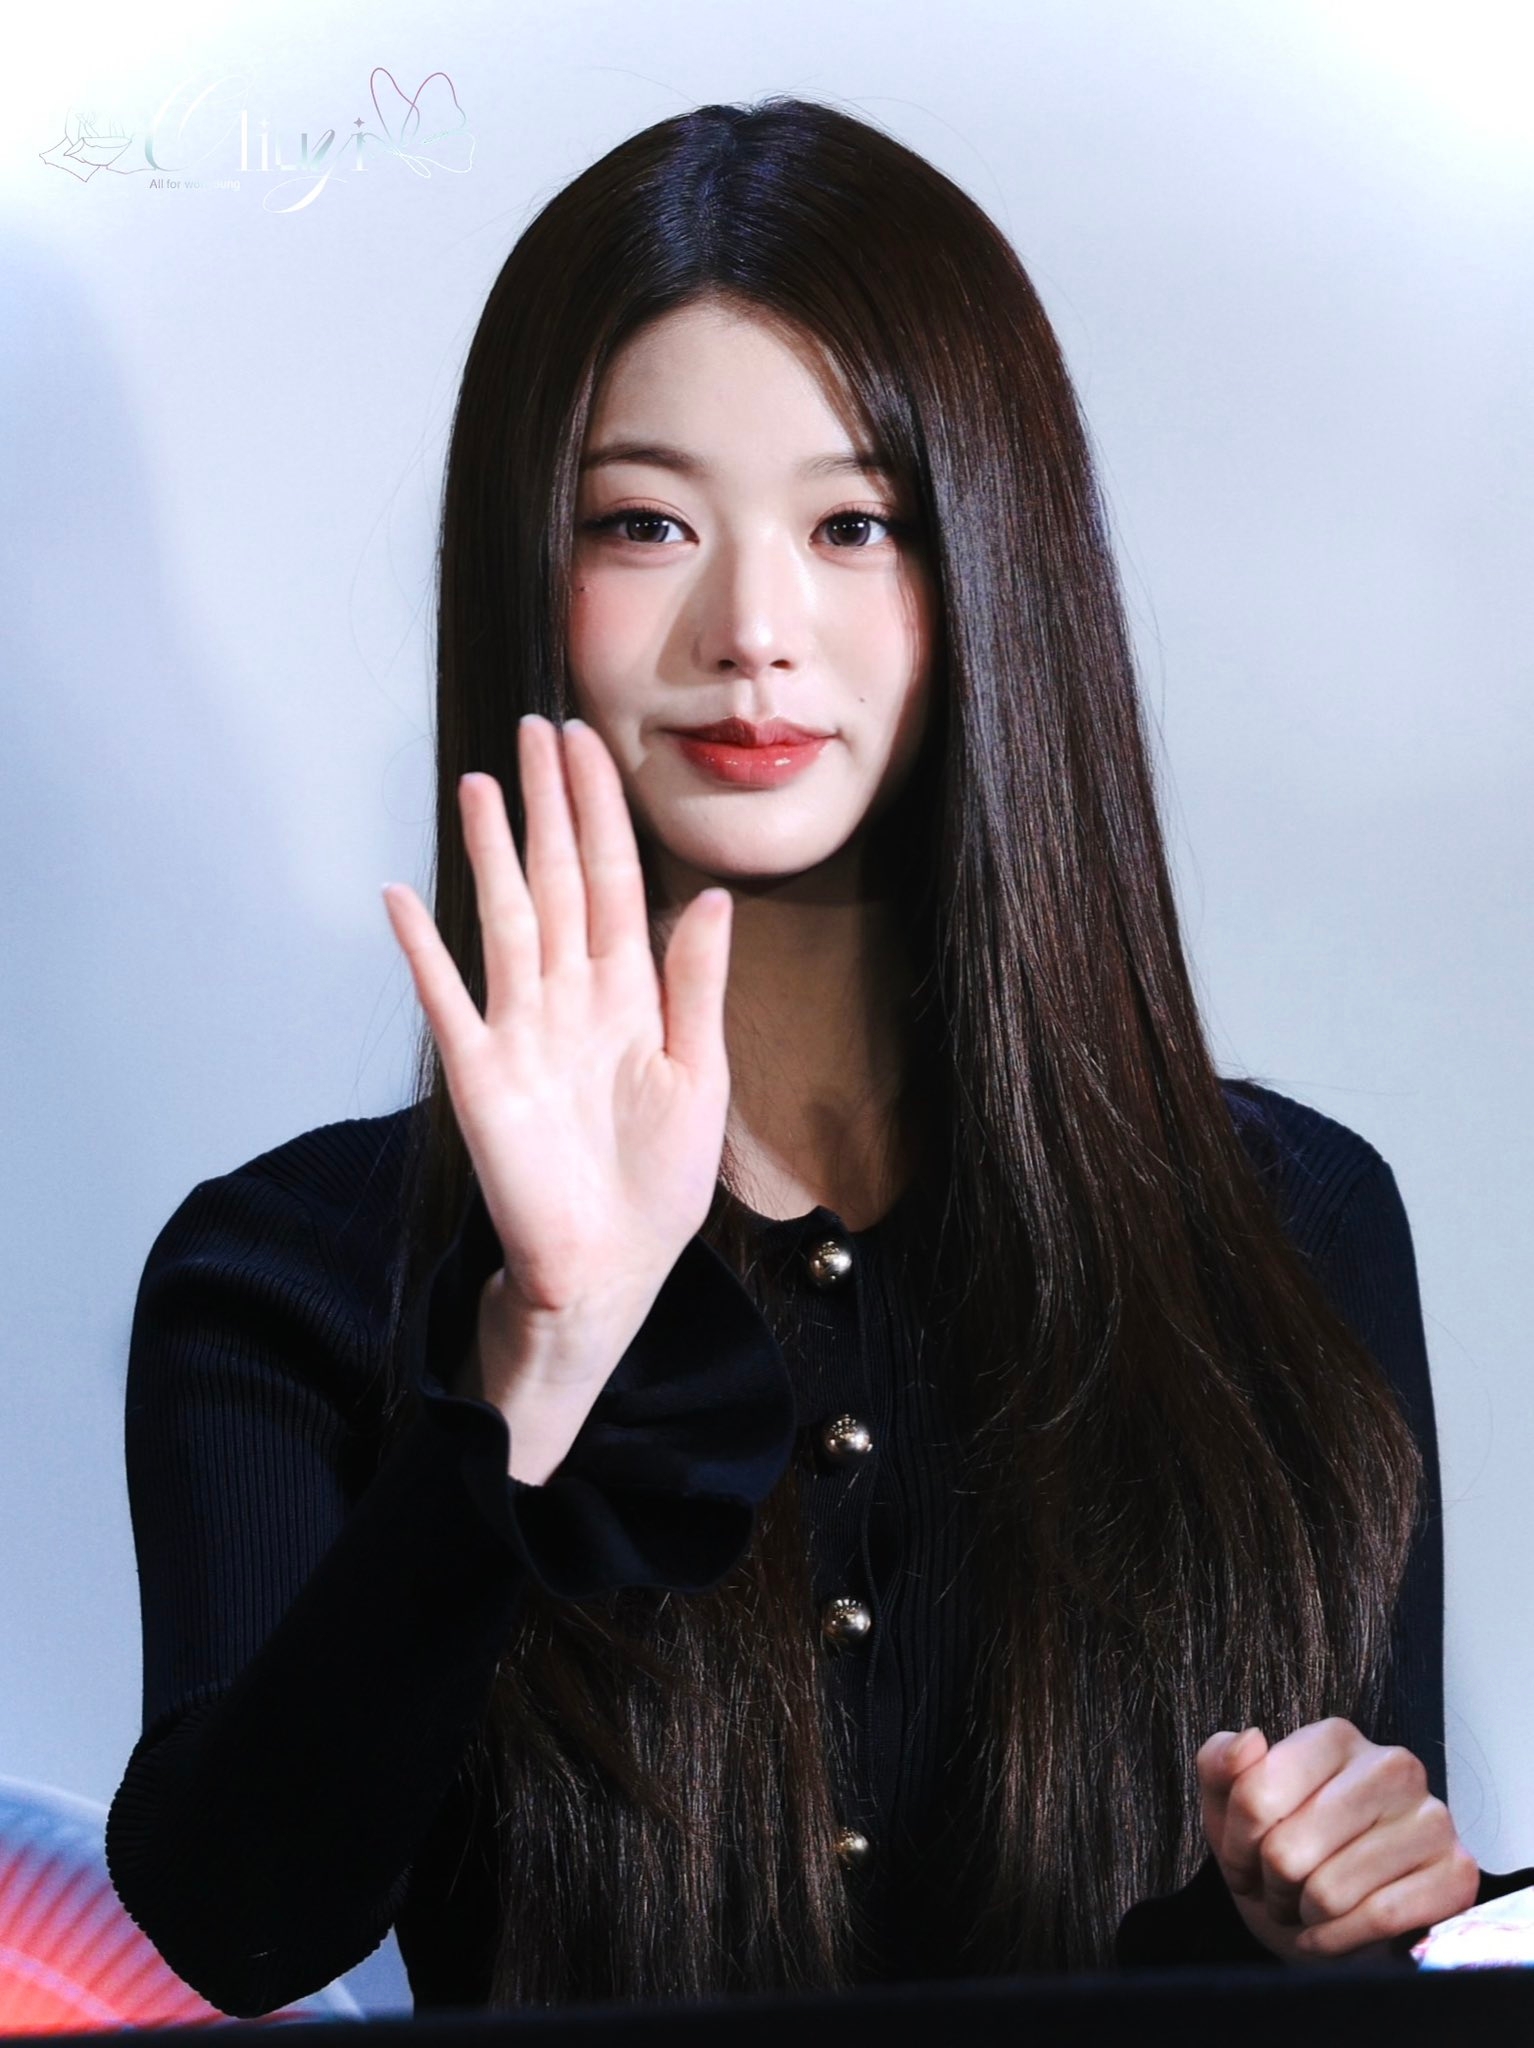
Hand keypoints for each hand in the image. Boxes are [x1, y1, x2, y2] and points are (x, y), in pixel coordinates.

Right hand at [382, 714, 734, 1384]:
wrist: (611, 1267)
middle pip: (557, 881)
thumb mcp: (699, 1079)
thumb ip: (697, 987)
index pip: (615, 881)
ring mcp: (521, 1030)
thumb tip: (714, 898)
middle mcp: (572, 998)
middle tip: (536, 730)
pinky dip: (423, 950)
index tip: (590, 745)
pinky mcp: (480, 1075)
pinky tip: (401, 897)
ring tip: (479, 784)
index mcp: (632, 995)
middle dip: (549, 807)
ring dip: (491, 853)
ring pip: (505, 919)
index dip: (602, 812)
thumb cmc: (660, 1183)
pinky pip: (447, 999)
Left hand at [1197, 1718, 1479, 1962]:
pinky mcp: (1456, 1873)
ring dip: (1305, 1914)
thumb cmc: (1284, 1847)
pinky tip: (1331, 1932)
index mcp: (1335, 1737)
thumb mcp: (1231, 1804)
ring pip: (1330, 1890)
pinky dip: (1341, 1938)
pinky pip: (1380, 1919)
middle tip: (1279, 1886)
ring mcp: (1431, 1818)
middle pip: (1289, 1849)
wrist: (1335, 1911)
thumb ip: (1220, 1763)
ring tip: (1307, 1905)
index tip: (1244, 1856)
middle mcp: (1391, 1766)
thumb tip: (1249, 1742)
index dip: (1237, 1844)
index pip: (1256, 1796)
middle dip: (1272, 1884)